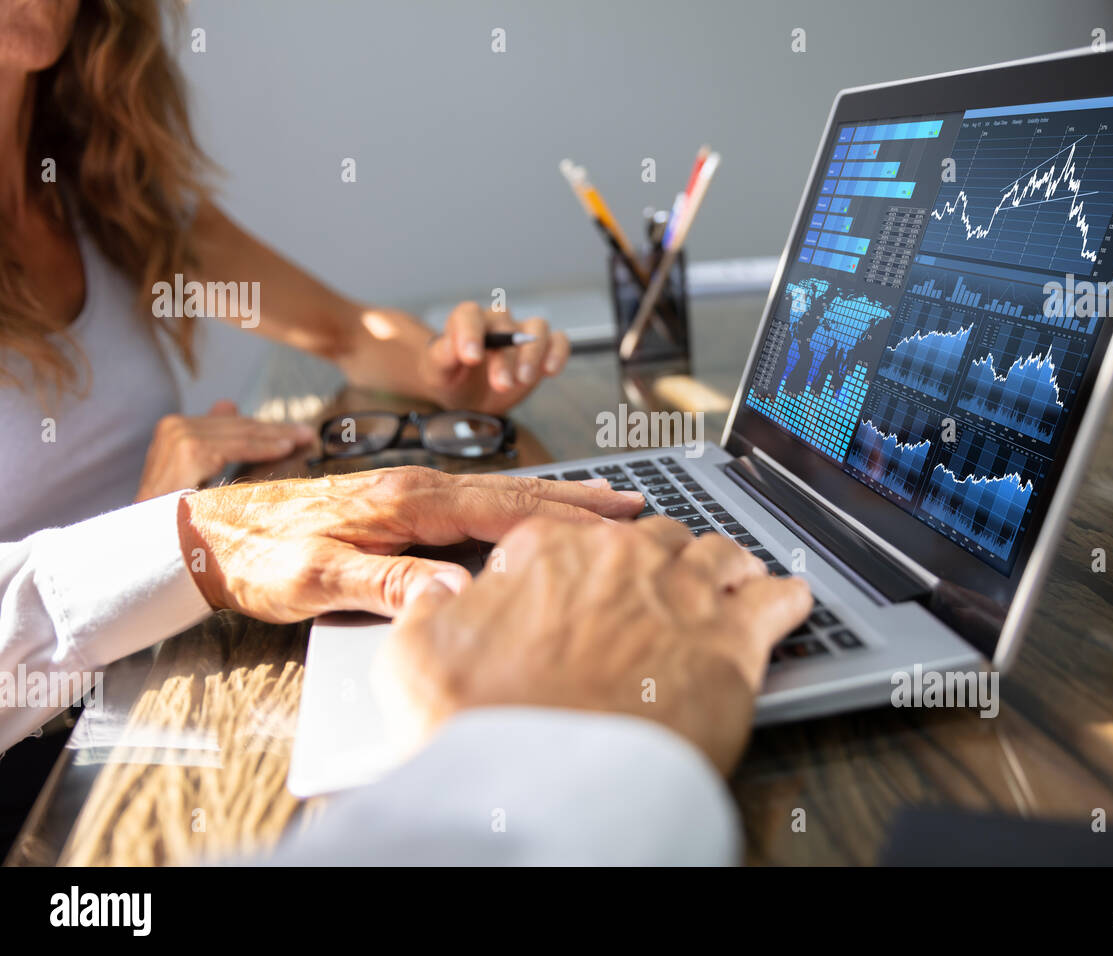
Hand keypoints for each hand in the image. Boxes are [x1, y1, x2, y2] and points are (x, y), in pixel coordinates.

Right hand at [136, 400, 315, 500]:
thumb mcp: (199, 471)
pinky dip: (263, 448)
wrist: (148, 538)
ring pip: (241, 434)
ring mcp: (179, 435)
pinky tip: (286, 449)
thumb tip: (229, 402)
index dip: (265, 428)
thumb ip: (216, 440)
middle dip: (276, 431)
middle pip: (238, 426)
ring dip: (277, 437)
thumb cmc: (176, 511)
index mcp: (175, 427)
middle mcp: (174, 426)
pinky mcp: (189, 450)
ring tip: (304, 440)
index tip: (296, 432)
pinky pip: (236, 447)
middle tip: (308, 434)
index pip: (230, 424)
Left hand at [176, 467, 644, 622]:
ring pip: (498, 493)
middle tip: (633, 505)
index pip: (502, 507)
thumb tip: (454, 594)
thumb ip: (387, 582)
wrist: (205, 534)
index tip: (613, 524)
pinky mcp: (397, 506)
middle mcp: (414, 486)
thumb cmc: (254, 556)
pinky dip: (517, 506)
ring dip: (554, 499)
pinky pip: (475, 503)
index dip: (562, 518)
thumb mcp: (316, 576)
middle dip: (576, 500)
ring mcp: (407, 493)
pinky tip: (529, 516)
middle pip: (513, 490)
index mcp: (405, 497)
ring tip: (603, 503)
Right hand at [374, 516, 811, 773]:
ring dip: (728, 566)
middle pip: (657, 540)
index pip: (576, 533)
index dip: (584, 555)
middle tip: (666, 580)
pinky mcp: (734, 643)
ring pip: (722, 556)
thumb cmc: (479, 729)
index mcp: (551, 554)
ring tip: (736, 578)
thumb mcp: (414, 660)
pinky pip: (778, 601)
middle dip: (661, 558)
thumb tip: (437, 592)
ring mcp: (684, 596)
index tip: (592, 572)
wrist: (540, 785)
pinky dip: (785, 598)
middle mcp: (624, 560)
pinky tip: (788, 602)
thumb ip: (430, 613)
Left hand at [417, 302, 569, 415]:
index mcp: (466, 322)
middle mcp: (497, 322)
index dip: (471, 333)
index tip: (471, 358)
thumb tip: (458, 348)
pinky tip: (549, 371)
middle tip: (501, 384)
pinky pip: (558, 341)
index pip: (469, 315)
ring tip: (524, 379)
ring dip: (532, 352)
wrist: (469, 398)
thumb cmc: (451, 380)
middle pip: (506, 327)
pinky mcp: (542, 350)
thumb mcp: (437, 373)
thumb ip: (443, 356)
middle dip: (505, 357)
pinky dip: (557, 353)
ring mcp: (522, 334)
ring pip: (536, 327)